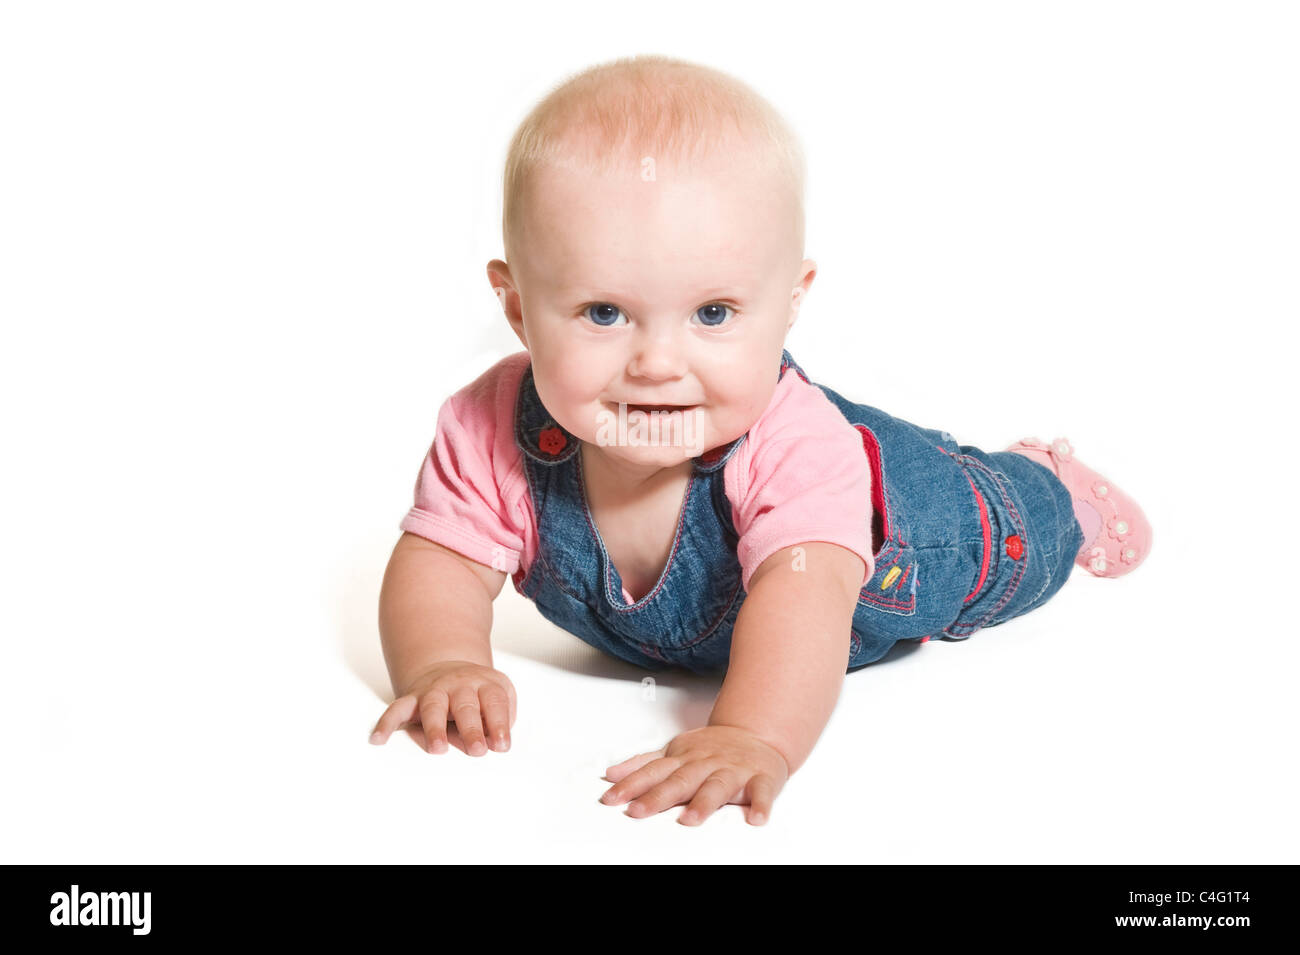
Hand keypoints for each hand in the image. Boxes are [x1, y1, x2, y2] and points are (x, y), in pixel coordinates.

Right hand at [369, 661, 515, 755]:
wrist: (450, 669)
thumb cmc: (478, 695)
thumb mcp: (496, 699)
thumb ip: (498, 720)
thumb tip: (495, 745)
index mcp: (485, 684)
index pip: (494, 702)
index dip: (499, 723)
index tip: (502, 746)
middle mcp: (459, 685)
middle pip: (465, 706)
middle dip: (471, 729)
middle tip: (478, 750)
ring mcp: (434, 691)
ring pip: (433, 707)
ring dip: (435, 728)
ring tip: (437, 749)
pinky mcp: (412, 698)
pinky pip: (397, 709)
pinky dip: (386, 723)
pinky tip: (378, 739)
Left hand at [600, 725, 789, 825]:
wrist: (757, 734)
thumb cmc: (713, 748)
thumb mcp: (674, 751)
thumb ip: (643, 764)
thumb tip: (611, 775)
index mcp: (684, 758)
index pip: (653, 772)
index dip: (631, 784)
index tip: (612, 798)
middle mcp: (705, 763)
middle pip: (680, 781)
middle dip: (658, 796)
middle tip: (639, 811)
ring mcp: (733, 770)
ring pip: (717, 786)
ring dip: (704, 803)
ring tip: (690, 819)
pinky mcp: (761, 778)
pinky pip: (762, 793)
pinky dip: (761, 805)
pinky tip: (756, 819)